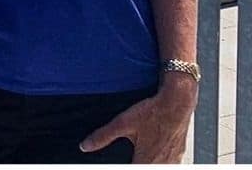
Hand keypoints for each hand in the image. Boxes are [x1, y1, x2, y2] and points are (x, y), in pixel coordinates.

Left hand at [79, 75, 197, 162]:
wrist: (178, 101)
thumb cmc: (153, 112)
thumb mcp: (123, 123)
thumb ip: (103, 136)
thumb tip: (85, 146)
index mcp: (147, 160)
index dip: (121, 167)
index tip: (116, 164)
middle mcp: (162, 163)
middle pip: (144, 169)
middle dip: (133, 164)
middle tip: (127, 158)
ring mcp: (173, 160)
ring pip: (157, 168)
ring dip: (147, 163)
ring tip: (138, 156)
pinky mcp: (179, 153)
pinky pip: (169, 164)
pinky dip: (158, 162)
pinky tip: (153, 157)